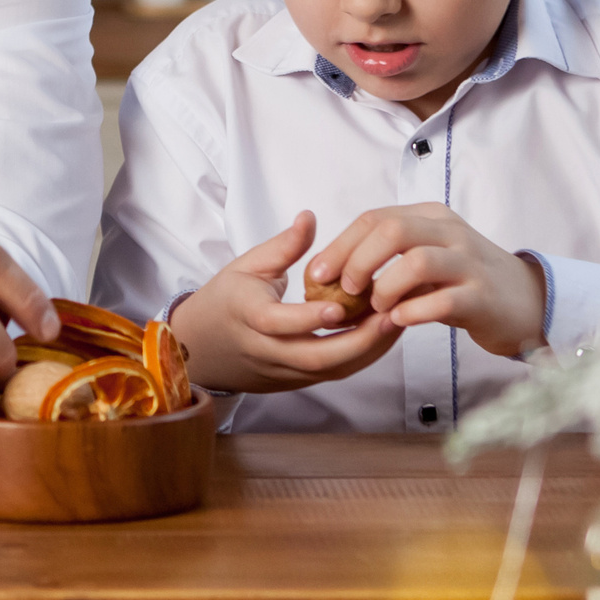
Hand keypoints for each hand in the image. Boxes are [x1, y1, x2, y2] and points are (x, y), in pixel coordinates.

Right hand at [170, 211, 403, 392]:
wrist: (201, 347)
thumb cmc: (226, 299)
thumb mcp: (247, 265)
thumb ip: (283, 246)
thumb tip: (309, 217)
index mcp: (248, 316)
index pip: (277, 323)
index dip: (307, 318)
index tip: (338, 305)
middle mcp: (265, 350)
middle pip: (313, 357)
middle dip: (357, 341)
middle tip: (391, 316)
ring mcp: (281, 371)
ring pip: (329, 371)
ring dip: (368, 351)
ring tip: (398, 322)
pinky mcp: (294, 382)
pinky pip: (331, 374)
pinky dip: (360, 357)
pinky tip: (383, 335)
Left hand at [304, 203, 546, 357]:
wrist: (524, 302)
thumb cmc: (461, 282)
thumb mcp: (424, 258)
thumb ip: (385, 258)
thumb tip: (329, 274)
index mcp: (430, 217)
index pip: (375, 218)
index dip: (339, 246)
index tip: (317, 275)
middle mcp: (450, 232)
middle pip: (392, 230)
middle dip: (357, 261)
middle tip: (345, 290)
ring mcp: (469, 263)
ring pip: (416, 261)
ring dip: (385, 287)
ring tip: (376, 307)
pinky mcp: (482, 297)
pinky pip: (441, 300)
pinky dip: (412, 312)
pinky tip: (398, 321)